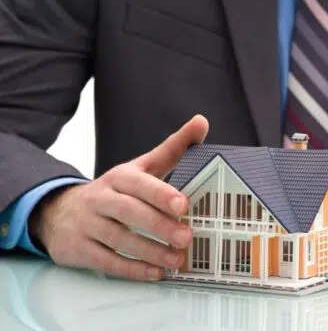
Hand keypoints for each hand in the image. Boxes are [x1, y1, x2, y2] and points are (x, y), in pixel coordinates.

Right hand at [29, 115, 208, 279]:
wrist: (59, 211)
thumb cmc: (114, 191)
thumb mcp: (140, 167)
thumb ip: (172, 149)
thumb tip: (201, 122)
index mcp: (119, 177)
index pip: (139, 183)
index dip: (160, 193)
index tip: (183, 205)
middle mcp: (101, 199)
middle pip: (129, 212)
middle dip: (159, 226)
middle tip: (186, 237)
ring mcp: (88, 225)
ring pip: (119, 239)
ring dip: (151, 252)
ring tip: (177, 260)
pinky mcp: (79, 249)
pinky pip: (107, 261)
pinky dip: (133, 269)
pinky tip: (155, 272)